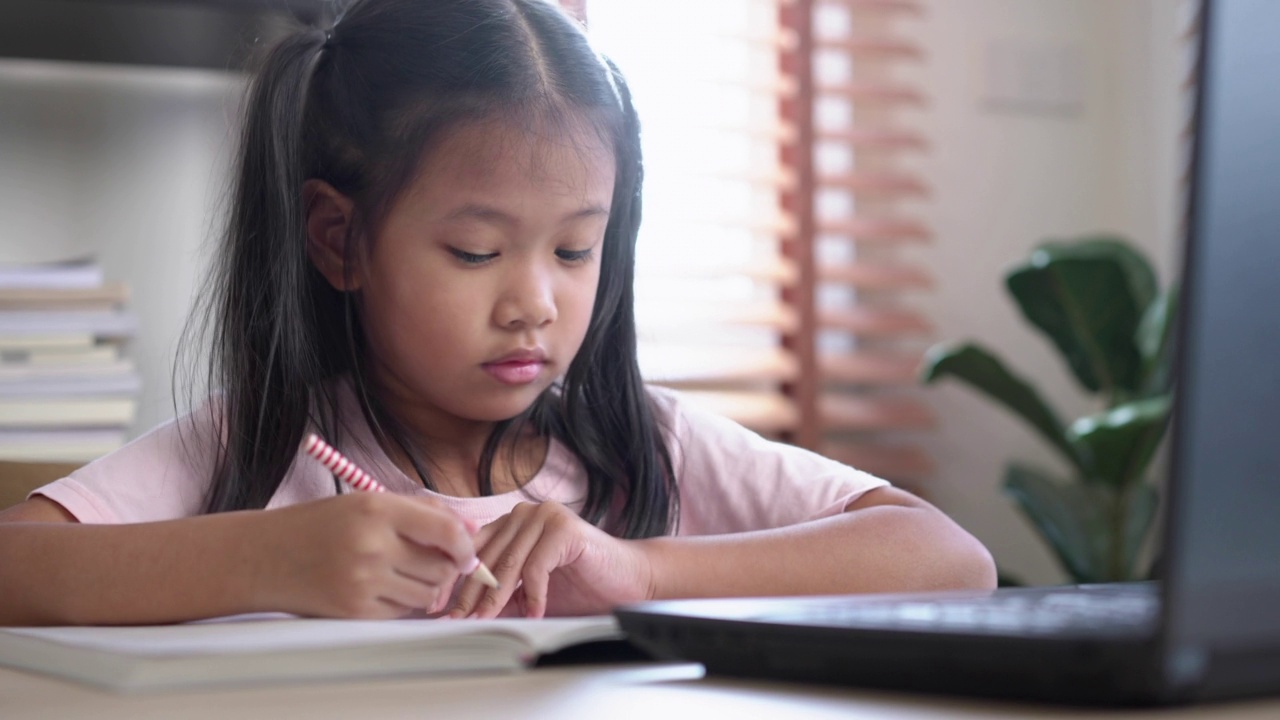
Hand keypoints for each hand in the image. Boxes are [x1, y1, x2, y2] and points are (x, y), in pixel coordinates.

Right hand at [253, 493, 478, 618]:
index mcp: (377, 509)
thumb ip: (421, 512)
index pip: (446, 530)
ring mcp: (363, 581)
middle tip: (428, 561)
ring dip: (424, 586)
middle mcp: (372, 545)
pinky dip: (402, 602)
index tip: (467, 552)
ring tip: (400, 572)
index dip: (466, 545)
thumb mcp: (367, 502)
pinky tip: (381, 587)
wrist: (264, 556)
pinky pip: (403, 612)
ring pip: (427, 593)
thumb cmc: (320, 525)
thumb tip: (471, 530)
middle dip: (445, 567)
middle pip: (442, 567)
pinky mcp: (355, 610)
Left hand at [446, 502, 653, 618]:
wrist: (628, 580)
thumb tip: (461, 614)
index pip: (472, 549)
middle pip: (488, 557)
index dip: (454, 579)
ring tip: (486, 622)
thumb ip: (500, 596)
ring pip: (509, 562)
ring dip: (496, 598)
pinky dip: (533, 593)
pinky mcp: (564, 527)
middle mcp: (525, 513)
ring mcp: (545, 515)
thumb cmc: (582, 586)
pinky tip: (535, 613)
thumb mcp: (528, 594)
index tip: (438, 607)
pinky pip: (537, 565)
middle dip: (471, 594)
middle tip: (458, 621)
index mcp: (512, 523)